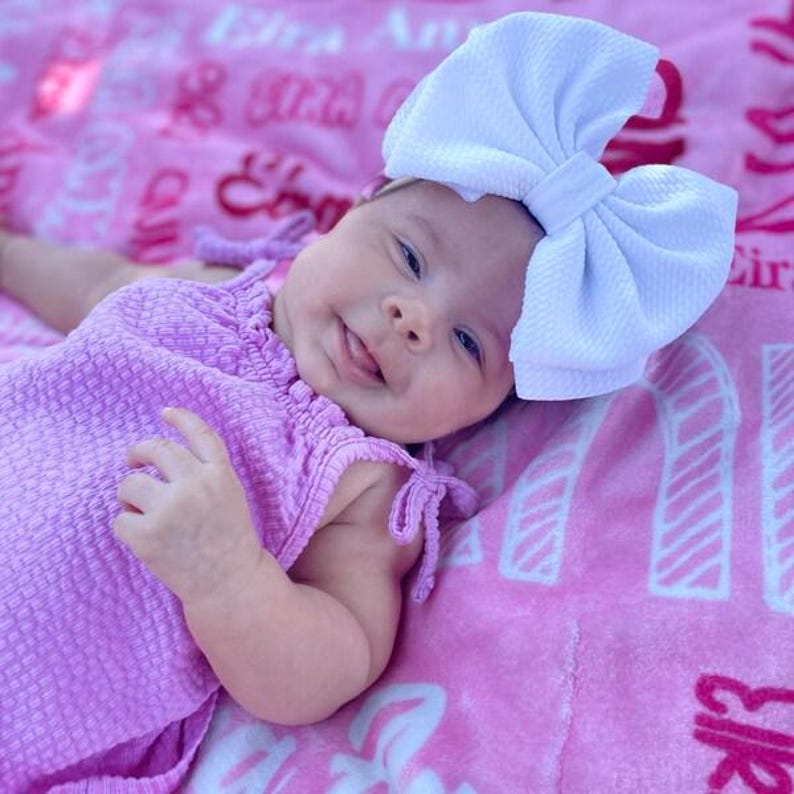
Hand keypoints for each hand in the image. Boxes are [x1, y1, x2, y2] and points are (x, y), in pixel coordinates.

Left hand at [114, 407, 262, 604]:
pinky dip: (126, 530)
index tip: (166, 412)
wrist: (229, 583)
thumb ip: (206, 473)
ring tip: (144, 516)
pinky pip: (119, 521)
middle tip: (133, 461)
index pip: (199, 434)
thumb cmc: (228, 540)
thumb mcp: (230, 496)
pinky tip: (144, 541)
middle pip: (157, 449)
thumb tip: (163, 451)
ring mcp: (172, 508)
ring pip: (130, 484)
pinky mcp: (149, 534)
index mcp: (220, 474)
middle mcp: (196, 484)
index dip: (181, 418)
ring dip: (130, 499)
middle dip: (139, 452)